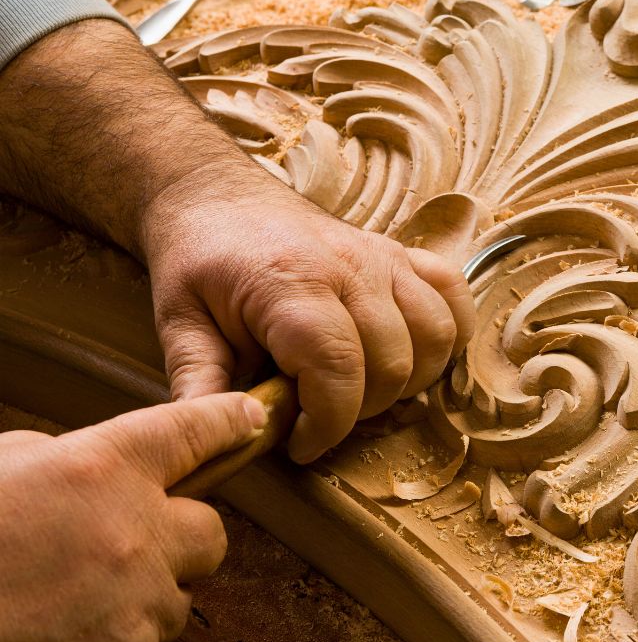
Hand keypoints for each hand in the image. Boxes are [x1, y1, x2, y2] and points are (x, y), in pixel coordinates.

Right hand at [0, 393, 265, 641]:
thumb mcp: (6, 468)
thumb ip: (66, 461)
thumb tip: (92, 474)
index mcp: (103, 466)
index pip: (194, 430)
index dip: (229, 420)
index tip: (252, 418)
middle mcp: (136, 527)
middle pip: (211, 532)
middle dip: (181, 541)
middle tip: (133, 549)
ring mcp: (138, 595)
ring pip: (179, 597)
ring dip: (144, 599)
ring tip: (77, 600)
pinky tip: (68, 637)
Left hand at [143, 190, 474, 463]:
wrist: (217, 197)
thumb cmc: (200, 262)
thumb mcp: (181, 324)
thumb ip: (200, 385)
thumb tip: (219, 440)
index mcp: (291, 285)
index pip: (338, 369)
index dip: (328, 423)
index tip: (300, 444)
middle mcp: (350, 267)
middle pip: (392, 362)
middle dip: (360, 411)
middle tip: (320, 417)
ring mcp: (383, 257)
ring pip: (434, 335)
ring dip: (408, 380)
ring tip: (360, 390)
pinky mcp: (401, 254)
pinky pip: (453, 295)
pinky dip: (448, 334)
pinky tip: (413, 356)